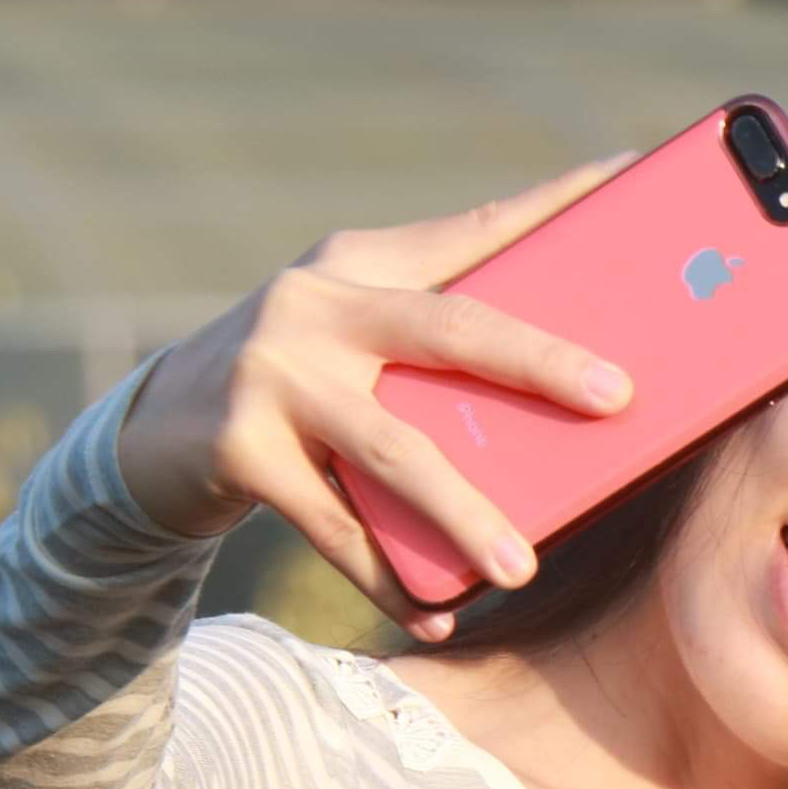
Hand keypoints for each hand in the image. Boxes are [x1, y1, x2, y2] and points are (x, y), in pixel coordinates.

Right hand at [113, 155, 639, 638]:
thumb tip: (571, 378)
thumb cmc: (295, 382)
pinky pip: (336, 529)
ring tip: (522, 568)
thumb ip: (440, 336)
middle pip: (449, 330)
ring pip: (394, 451)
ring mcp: (273, 376)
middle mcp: (315, 304)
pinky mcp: (237, 449)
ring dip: (464, 514)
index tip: (633, 172)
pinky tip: (436, 616)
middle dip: (540, 361)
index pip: (475, 230)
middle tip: (618, 399)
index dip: (553, 201)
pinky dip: (390, 580)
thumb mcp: (355, 333)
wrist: (154, 429)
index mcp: (361, 264)